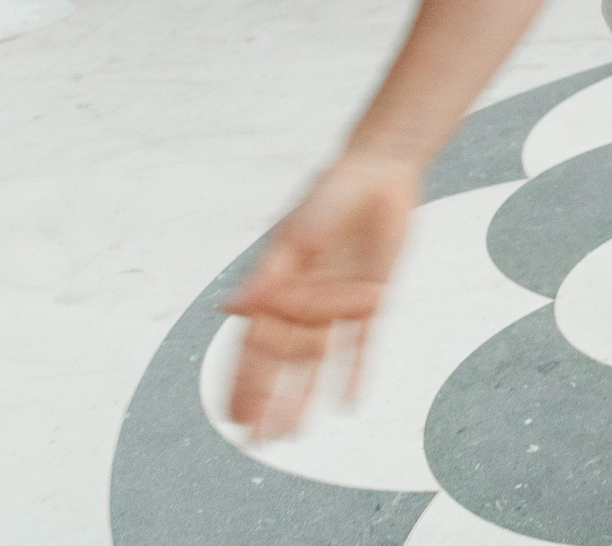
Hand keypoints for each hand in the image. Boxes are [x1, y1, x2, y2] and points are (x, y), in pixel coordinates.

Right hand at [220, 153, 422, 440]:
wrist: (381, 172)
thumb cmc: (333, 190)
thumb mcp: (301, 229)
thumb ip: (270, 271)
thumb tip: (230, 308)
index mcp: (278, 282)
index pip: (255, 342)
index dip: (244, 380)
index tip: (233, 415)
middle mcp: (304, 298)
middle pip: (281, 359)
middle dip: (267, 398)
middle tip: (255, 440)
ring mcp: (338, 301)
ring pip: (317, 360)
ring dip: (303, 396)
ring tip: (290, 435)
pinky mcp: (372, 299)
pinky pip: (362, 344)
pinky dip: (355, 372)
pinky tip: (348, 404)